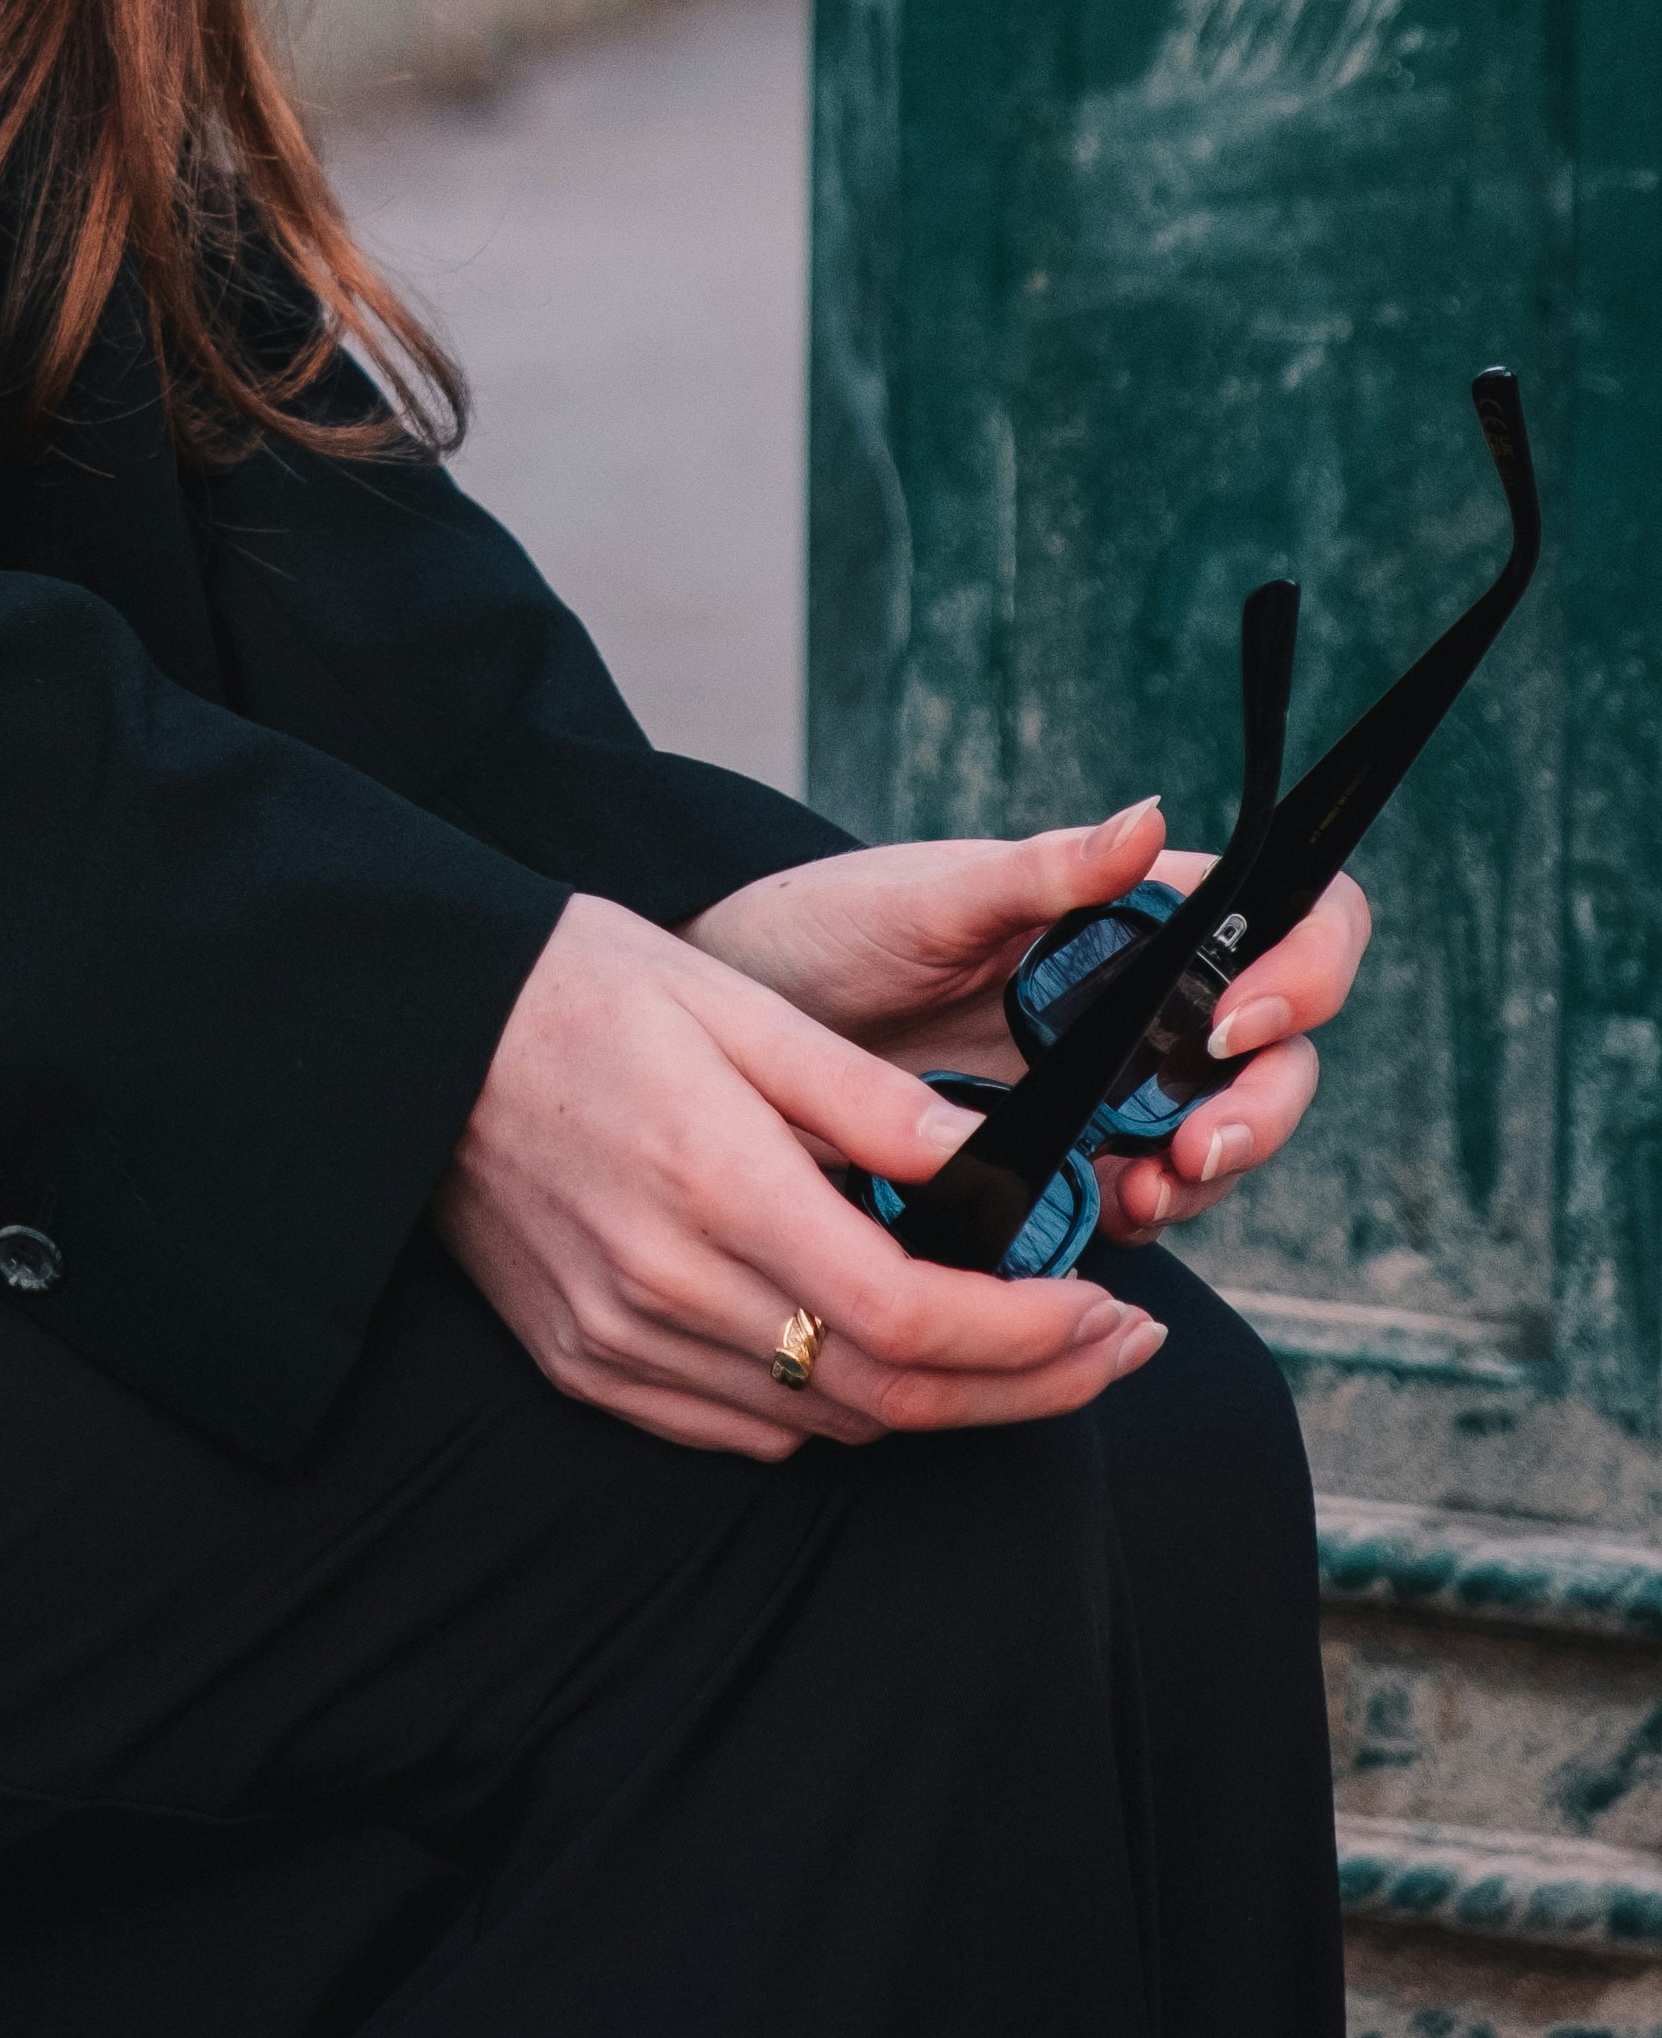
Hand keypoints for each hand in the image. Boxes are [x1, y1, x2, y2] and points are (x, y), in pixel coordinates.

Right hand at [435, 889, 1172, 1459]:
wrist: (415, 1034)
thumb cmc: (578, 987)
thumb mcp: (734, 1002)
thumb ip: (866, 1095)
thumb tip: (992, 1163)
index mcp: (717, 1187)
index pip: (912, 1320)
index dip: (1031, 1337)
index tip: (1109, 1311)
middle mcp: (669, 1289)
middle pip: (891, 1399)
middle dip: (1029, 1387)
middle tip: (1118, 1346)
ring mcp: (622, 1343)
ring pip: (828, 1426)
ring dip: (946, 1404)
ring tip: (1028, 1347)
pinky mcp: (588, 1366)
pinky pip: (748, 1427)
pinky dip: (838, 1410)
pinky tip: (882, 1354)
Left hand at [687, 809, 1372, 1243]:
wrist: (736, 1031)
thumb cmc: (830, 928)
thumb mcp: (931, 898)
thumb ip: (1042, 873)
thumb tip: (1149, 820)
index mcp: (1131, 913)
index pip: (1284, 921)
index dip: (1302, 965)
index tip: (1236, 1016)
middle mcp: (1142, 996)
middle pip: (1277, 1052)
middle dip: (1262, 1107)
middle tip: (1195, 1147)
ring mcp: (1114, 1080)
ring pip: (1223, 1132)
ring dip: (1209, 1174)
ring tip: (1146, 1194)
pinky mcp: (1069, 1154)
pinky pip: (1146, 1193)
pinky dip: (1144, 1212)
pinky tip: (1104, 1218)